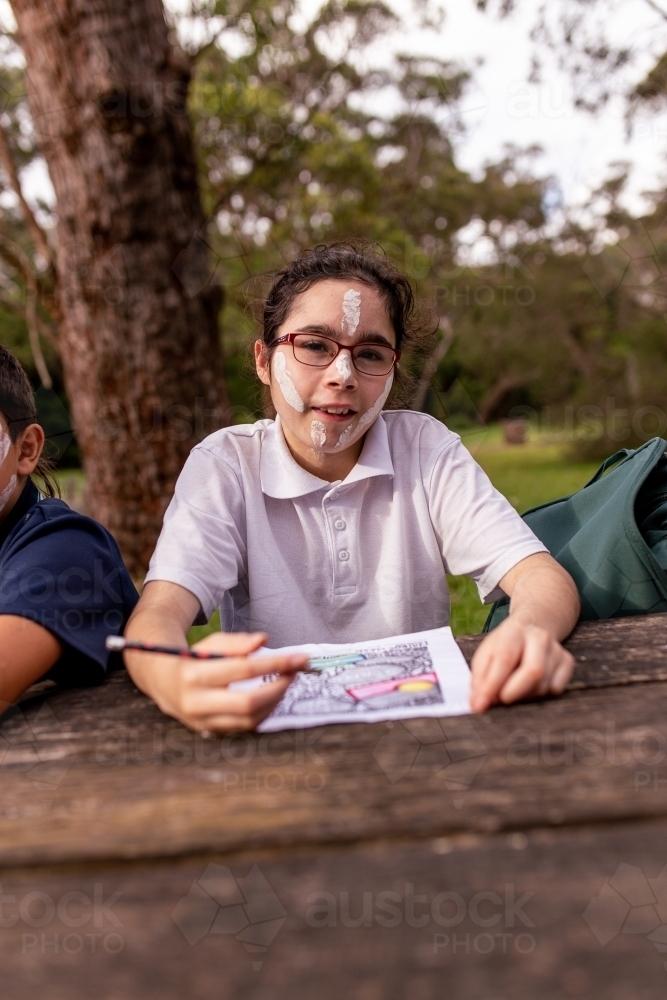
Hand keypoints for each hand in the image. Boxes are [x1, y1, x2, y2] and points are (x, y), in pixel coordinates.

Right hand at [147, 631, 308, 732]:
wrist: (164, 682)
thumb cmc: (194, 659)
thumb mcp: (211, 643)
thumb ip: (237, 642)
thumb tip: (264, 641)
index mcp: (195, 674)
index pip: (243, 670)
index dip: (275, 664)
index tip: (298, 658)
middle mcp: (197, 702)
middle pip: (248, 702)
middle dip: (278, 688)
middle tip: (294, 674)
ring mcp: (203, 721)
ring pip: (249, 719)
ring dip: (274, 702)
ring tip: (285, 684)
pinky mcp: (210, 731)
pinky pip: (244, 727)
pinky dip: (263, 712)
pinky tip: (272, 698)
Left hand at [470, 617, 574, 711]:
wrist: (530, 628)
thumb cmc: (504, 646)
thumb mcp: (486, 655)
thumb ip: (480, 679)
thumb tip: (479, 705)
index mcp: (514, 631)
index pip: (505, 659)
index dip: (493, 684)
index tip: (481, 704)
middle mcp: (539, 637)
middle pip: (534, 671)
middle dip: (514, 693)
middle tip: (500, 701)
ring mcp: (556, 649)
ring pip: (544, 684)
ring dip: (524, 696)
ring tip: (512, 690)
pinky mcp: (567, 661)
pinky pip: (556, 689)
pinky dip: (540, 694)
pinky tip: (530, 686)